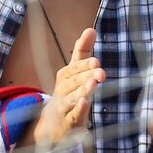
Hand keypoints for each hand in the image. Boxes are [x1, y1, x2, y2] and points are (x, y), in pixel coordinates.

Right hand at [33, 28, 105, 151]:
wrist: (52, 124)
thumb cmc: (69, 92)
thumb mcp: (75, 72)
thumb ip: (83, 51)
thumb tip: (91, 29)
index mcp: (65, 76)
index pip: (74, 68)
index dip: (85, 65)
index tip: (96, 61)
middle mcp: (63, 90)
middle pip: (74, 82)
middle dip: (86, 76)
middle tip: (101, 71)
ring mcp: (65, 107)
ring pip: (72, 97)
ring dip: (83, 90)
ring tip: (93, 83)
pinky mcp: (69, 123)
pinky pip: (72, 116)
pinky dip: (78, 110)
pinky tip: (85, 103)